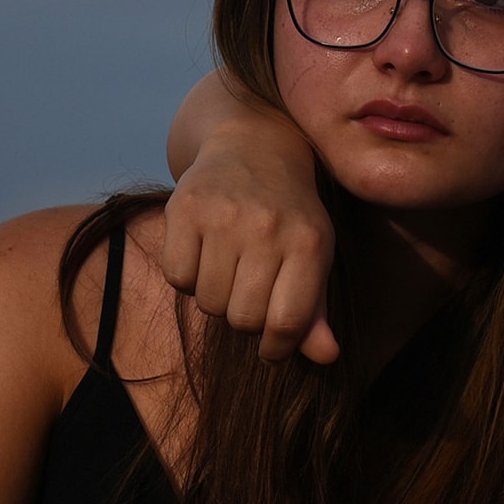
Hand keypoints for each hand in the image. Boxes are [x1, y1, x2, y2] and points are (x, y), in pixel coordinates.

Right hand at [164, 130, 340, 364]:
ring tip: (227, 269)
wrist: (253, 146)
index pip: (287, 323)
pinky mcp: (186, 207)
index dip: (276, 348)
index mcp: (308, 243)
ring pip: (208, 302)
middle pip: (243, 319)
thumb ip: (316, 310)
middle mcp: (267, 228)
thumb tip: (325, 356)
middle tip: (248, 294)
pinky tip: (202, 254)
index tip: (271, 347)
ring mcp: (224, 216)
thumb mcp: (313, 256)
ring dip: (215, 297)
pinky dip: (186, 277)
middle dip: (244, 319)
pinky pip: (177, 277)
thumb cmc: (289, 215)